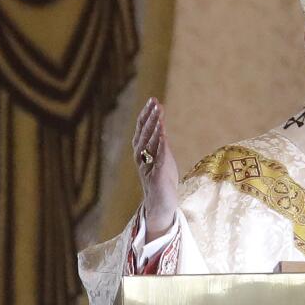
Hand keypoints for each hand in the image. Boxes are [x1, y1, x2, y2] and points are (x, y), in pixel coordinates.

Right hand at [133, 97, 178, 240]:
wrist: (161, 205)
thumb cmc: (161, 179)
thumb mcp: (161, 156)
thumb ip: (159, 140)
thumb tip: (160, 121)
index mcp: (141, 151)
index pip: (142, 128)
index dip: (147, 114)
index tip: (153, 100)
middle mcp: (141, 158)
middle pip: (144, 133)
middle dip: (150, 117)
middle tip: (156, 103)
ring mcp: (148, 167)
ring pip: (149, 144)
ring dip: (154, 129)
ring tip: (159, 115)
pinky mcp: (156, 177)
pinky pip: (158, 159)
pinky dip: (159, 147)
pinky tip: (163, 136)